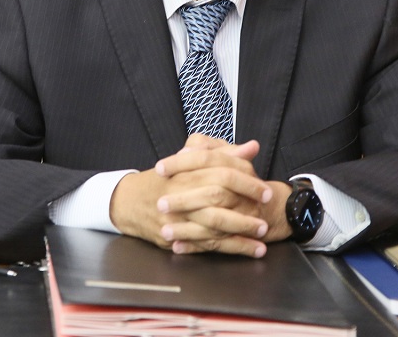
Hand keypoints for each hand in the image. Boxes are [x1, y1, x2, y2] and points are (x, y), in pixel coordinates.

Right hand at [110, 135, 292, 256]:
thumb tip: (251, 147)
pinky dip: (233, 248)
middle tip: (267, 208)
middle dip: (246, 204)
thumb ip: (222, 153)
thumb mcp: (190, 159)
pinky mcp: (175, 236)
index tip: (265, 188)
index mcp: (185, 169)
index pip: (221, 170)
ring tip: (264, 233)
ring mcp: (176, 216)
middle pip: (218, 196)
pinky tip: (252, 250)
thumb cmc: (165, 178)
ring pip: (214, 224)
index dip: (246, 179)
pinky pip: (208, 244)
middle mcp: (180, 191)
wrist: (130, 201)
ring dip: (243, 230)